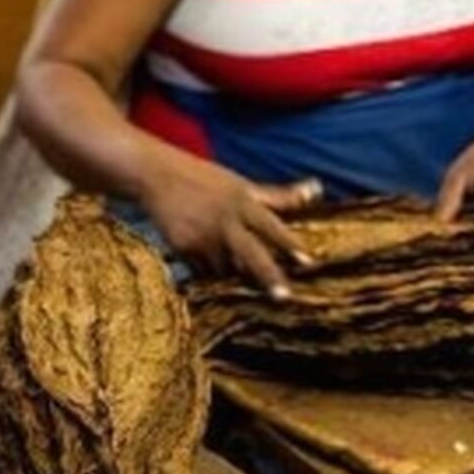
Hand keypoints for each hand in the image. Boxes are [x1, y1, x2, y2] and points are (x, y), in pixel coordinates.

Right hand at [143, 157, 321, 296]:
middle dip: (269, 276)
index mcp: (242, 201)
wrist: (155, 175)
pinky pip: (204, 270)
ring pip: (227, 268)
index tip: (308, 262)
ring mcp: (202, 235)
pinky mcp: (183, 246)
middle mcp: (224, 220)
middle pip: (252, 253)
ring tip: (242, 280)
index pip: (271, 226)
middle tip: (284, 298)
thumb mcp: (241, 184)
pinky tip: (212, 269)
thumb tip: (317, 188)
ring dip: (237, 276)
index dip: (290, 244)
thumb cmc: (204, 179)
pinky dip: (211, 273)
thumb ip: (278, 195)